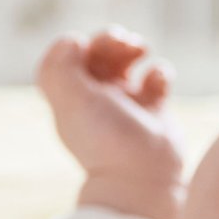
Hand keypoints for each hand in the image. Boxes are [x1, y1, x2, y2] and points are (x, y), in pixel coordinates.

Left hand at [36, 29, 185, 218]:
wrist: (144, 178)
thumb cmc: (107, 139)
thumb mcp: (74, 102)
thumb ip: (60, 69)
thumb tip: (72, 40)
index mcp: (71, 98)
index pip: (65, 58)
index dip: (75, 44)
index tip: (85, 46)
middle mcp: (95, 100)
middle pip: (97, 54)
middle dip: (110, 40)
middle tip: (124, 42)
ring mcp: (125, 104)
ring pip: (126, 61)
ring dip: (134, 48)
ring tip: (141, 50)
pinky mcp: (153, 110)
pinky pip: (156, 79)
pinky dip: (159, 72)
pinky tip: (158, 82)